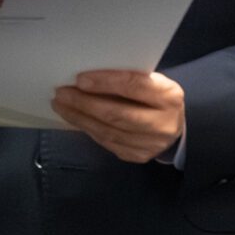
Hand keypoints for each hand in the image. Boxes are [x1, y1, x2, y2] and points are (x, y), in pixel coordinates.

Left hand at [53, 69, 184, 162]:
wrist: (174, 125)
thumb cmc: (154, 96)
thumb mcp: (151, 81)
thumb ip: (127, 79)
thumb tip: (86, 78)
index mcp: (169, 96)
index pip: (134, 86)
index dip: (105, 82)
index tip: (79, 79)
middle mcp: (163, 123)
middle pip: (118, 114)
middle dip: (84, 103)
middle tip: (61, 93)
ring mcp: (151, 144)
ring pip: (108, 131)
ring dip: (79, 117)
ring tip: (60, 105)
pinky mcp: (138, 156)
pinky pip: (107, 143)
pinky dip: (88, 129)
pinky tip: (74, 118)